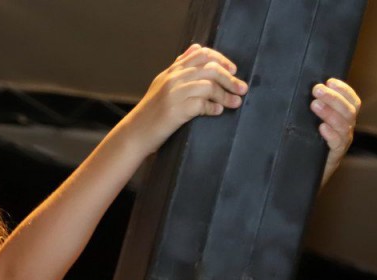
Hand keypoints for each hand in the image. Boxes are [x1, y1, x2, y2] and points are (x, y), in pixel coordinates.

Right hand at [129, 44, 248, 152]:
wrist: (134, 134)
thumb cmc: (151, 113)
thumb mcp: (162, 84)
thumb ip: (179, 67)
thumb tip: (196, 48)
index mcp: (171, 72)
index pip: (201, 54)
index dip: (221, 59)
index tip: (233, 69)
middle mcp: (172, 79)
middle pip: (210, 69)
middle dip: (230, 78)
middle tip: (242, 88)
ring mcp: (173, 94)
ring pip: (209, 86)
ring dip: (226, 95)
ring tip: (236, 103)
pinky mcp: (175, 111)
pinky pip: (202, 105)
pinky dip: (214, 108)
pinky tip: (218, 111)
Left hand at [312, 78, 360, 185]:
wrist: (303, 178)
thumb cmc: (305, 148)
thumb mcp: (307, 126)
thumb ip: (307, 110)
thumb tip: (291, 91)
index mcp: (343, 120)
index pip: (351, 101)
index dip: (344, 89)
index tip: (330, 81)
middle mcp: (345, 130)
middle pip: (348, 110)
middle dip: (334, 97)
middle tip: (317, 89)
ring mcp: (342, 143)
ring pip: (344, 124)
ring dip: (330, 112)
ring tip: (315, 105)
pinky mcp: (334, 157)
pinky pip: (337, 143)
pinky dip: (331, 134)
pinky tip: (321, 128)